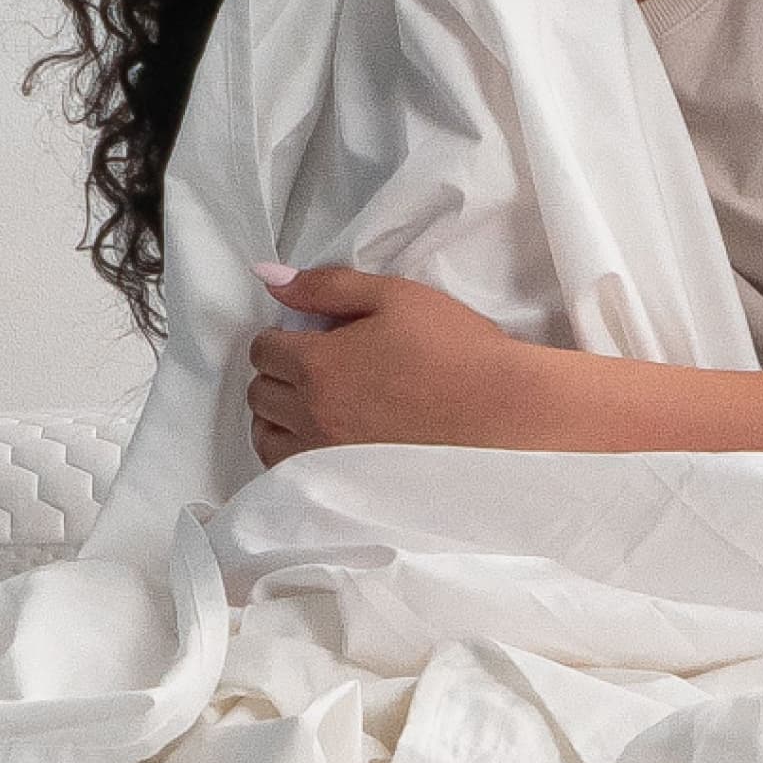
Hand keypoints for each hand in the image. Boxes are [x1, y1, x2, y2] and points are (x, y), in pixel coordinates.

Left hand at [246, 264, 532, 467]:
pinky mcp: (345, 483)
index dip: (284, 335)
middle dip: (279, 372)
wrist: (502, 410)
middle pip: (260, 392)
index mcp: (317, 363)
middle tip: (317, 364)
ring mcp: (326, 455)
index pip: (263, 349)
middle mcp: (312, 413)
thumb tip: (269, 278)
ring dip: (279, 415)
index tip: (310, 335)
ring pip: (267, 436)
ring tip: (316, 401)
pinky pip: (290, 473)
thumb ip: (326, 286)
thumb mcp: (393, 296)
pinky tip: (324, 437)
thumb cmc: (455, 348)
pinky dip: (293, 451)